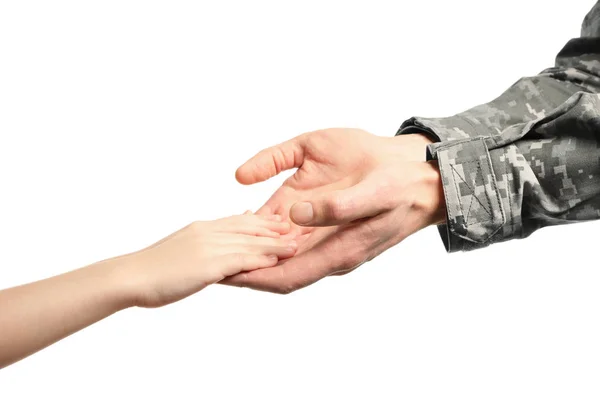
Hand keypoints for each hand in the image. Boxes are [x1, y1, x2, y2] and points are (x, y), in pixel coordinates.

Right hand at [121, 213, 295, 306]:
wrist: (130, 276)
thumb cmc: (153, 267)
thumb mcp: (182, 246)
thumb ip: (204, 241)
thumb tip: (216, 241)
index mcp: (202, 228)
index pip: (239, 220)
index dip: (262, 221)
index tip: (281, 221)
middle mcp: (208, 232)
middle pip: (248, 228)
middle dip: (274, 228)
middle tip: (297, 227)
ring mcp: (208, 247)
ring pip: (248, 242)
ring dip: (275, 243)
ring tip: (296, 244)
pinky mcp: (207, 265)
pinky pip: (239, 259)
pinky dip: (260, 258)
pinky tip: (276, 259)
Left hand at [221, 129, 445, 293]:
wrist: (420, 176)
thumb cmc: (400, 184)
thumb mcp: (373, 192)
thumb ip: (335, 207)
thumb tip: (295, 215)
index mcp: (337, 252)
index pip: (284, 277)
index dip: (250, 278)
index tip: (218, 273)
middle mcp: (326, 252)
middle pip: (274, 271)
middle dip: (242, 267)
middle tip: (206, 259)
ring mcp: (324, 239)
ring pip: (279, 254)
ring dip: (251, 250)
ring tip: (218, 243)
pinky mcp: (324, 222)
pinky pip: (288, 234)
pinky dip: (265, 231)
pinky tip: (247, 221)